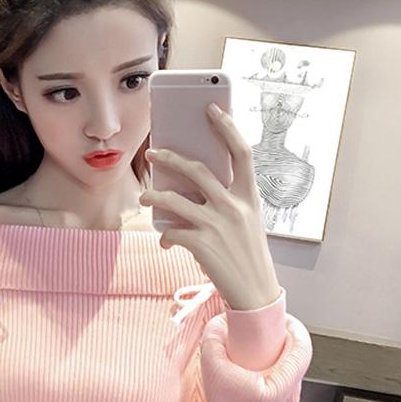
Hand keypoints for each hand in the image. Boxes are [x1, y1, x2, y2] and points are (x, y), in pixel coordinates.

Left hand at [140, 103, 280, 310]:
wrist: (255, 292)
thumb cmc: (247, 253)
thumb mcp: (246, 222)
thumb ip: (226, 201)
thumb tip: (189, 186)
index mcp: (249, 197)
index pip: (242, 152)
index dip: (227, 127)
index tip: (211, 109)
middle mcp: (234, 206)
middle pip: (197, 170)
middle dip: (171, 158)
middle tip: (153, 152)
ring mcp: (217, 225)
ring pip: (174, 199)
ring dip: (154, 195)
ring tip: (145, 195)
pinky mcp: (201, 245)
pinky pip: (171, 231)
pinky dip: (164, 236)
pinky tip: (164, 241)